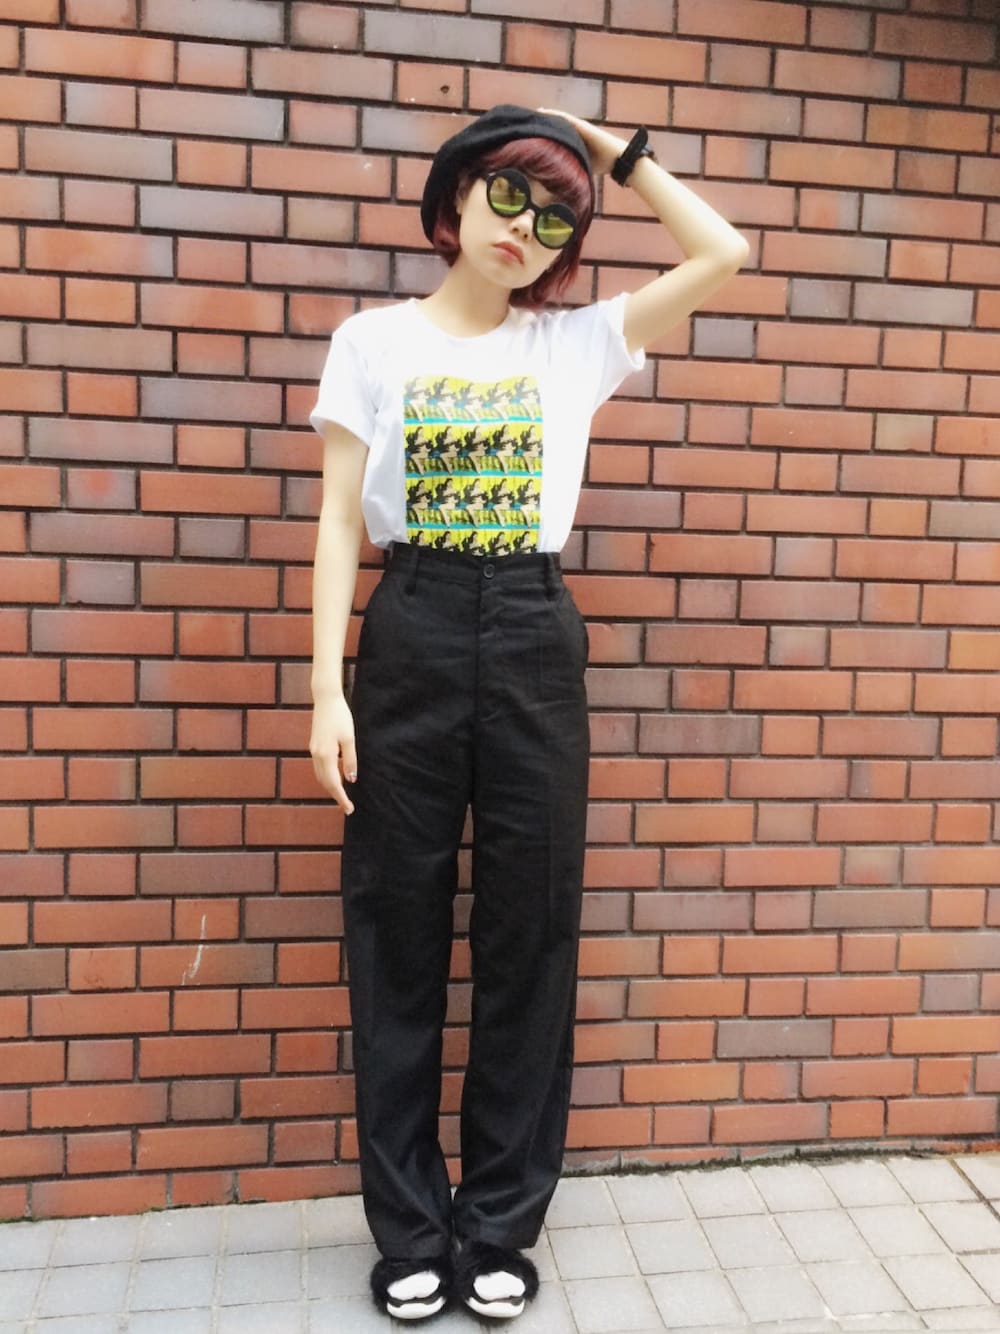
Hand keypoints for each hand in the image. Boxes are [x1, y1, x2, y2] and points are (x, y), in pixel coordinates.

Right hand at [309, 694, 357, 814]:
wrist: (326, 699)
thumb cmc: (340, 716)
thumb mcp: (349, 738)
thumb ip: (350, 760)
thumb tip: (351, 779)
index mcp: (325, 755)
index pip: (333, 783)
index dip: (341, 798)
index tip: (349, 809)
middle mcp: (316, 755)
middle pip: (324, 782)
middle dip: (335, 795)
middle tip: (347, 806)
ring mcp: (313, 750)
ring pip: (320, 776)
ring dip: (330, 787)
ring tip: (342, 795)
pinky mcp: (314, 745)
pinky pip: (319, 767)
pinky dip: (326, 777)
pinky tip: (335, 778)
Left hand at [538, 107, 628, 176]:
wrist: (618, 159)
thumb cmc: (604, 165)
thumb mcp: (582, 166)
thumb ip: (572, 168)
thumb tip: (558, 183)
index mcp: (576, 142)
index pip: (558, 136)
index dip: (545, 134)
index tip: (532, 135)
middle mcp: (576, 132)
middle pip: (557, 126)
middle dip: (544, 124)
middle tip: (528, 122)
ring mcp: (580, 127)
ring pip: (560, 120)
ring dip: (547, 116)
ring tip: (534, 114)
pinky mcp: (582, 125)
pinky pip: (566, 118)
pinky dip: (555, 114)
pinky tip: (543, 111)